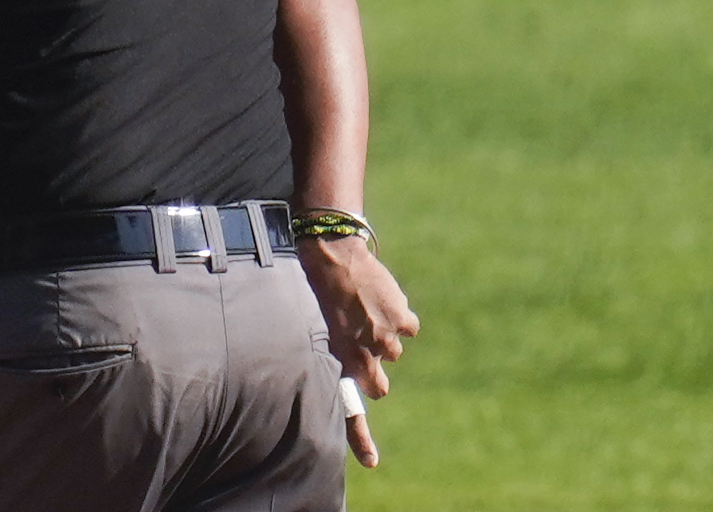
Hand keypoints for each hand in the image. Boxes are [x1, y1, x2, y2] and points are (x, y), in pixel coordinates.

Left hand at [297, 234, 419, 465]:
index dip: (359, 439)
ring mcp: (386, 339)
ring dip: (382, 336)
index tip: (371, 463)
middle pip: (379, 386)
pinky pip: (407, 326)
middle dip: (373, 372)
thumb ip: (325, 350)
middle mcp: (364, 356)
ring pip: (393, 351)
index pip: (348, 409)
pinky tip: (377, 295)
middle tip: (360, 345)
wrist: (329, 249)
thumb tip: (337, 368)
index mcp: (336, 359)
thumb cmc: (309, 285)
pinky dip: (397, 314)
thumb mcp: (306, 323)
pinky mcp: (402, 319)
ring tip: (360, 309)